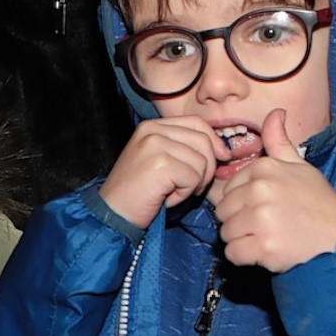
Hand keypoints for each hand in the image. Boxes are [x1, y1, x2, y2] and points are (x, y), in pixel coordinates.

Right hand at [98, 117, 220, 228]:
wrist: (112, 213)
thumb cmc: (137, 192)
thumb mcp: (158, 160)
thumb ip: (183, 147)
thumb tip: (223, 149)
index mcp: (151, 126)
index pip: (196, 123)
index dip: (213, 140)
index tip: (221, 158)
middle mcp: (152, 130)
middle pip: (203, 141)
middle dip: (207, 167)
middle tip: (191, 187)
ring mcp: (155, 145)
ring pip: (202, 161)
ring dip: (194, 184)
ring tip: (172, 192)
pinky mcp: (161, 164)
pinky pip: (193, 178)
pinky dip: (185, 194)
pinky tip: (167, 198)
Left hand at [213, 110, 335, 271]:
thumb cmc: (319, 204)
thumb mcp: (301, 167)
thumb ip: (280, 143)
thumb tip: (275, 112)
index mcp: (264, 168)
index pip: (226, 189)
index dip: (242, 203)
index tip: (266, 207)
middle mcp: (260, 189)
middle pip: (222, 211)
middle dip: (239, 221)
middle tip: (268, 224)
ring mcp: (261, 218)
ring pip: (225, 233)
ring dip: (243, 239)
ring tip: (270, 236)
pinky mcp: (262, 245)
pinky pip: (233, 253)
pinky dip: (246, 257)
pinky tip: (267, 250)